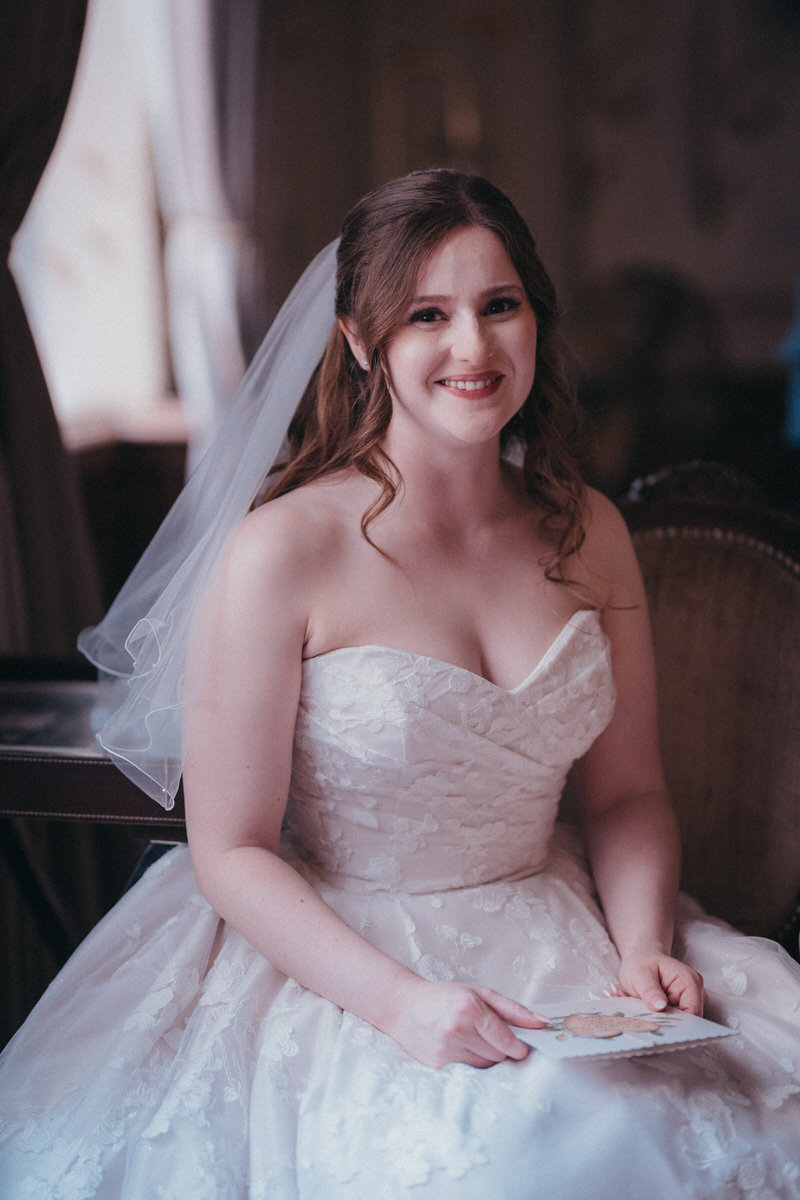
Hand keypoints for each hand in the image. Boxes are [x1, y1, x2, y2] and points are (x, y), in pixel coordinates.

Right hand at [387, 978, 545, 1068]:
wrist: (404, 1007)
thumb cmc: (445, 997)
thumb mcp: (480, 993)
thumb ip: (513, 1009)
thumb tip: (543, 1023)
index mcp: (469, 1008)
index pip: (505, 1040)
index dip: (518, 1047)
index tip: (522, 1047)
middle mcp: (456, 1030)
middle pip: (498, 1056)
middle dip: (500, 1049)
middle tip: (488, 1036)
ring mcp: (445, 1050)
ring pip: (485, 1067)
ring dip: (485, 1057)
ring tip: (471, 1040)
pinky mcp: (438, 1066)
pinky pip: (469, 1073)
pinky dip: (470, 1064)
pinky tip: (460, 1049)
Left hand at [616, 953, 704, 1015]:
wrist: (642, 959)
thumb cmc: (642, 964)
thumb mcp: (640, 974)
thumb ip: (650, 991)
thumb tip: (660, 1007)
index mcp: (689, 981)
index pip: (692, 1012)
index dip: (677, 1023)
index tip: (658, 1023)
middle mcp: (695, 992)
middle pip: (688, 1020)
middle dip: (667, 1021)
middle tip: (646, 1014)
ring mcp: (691, 1000)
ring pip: (681, 1022)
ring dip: (662, 1019)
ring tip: (644, 1007)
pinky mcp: (683, 1007)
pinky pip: (675, 1020)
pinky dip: (661, 1018)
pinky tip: (648, 1008)